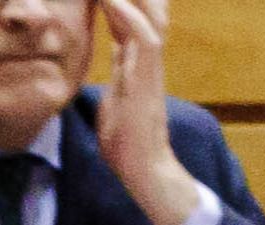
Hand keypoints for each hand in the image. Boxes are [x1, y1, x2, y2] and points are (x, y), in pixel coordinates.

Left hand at [93, 0, 210, 224]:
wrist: (142, 169)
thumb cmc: (126, 140)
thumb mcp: (114, 95)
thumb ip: (118, 70)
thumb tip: (114, 51)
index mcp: (137, 61)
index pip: (129, 18)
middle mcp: (147, 58)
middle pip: (146, 10)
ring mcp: (150, 67)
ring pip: (149, 16)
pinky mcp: (149, 80)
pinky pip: (143, 38)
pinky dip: (127, 15)